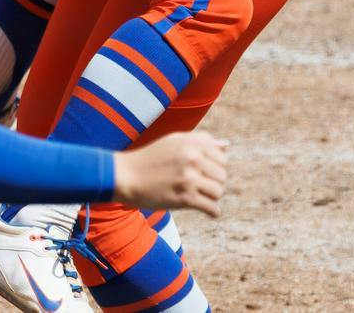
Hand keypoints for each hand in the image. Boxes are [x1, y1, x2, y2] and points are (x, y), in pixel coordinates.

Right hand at [111, 131, 226, 216]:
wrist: (126, 176)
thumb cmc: (151, 158)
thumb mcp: (174, 141)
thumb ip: (201, 141)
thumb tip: (227, 146)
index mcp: (192, 142)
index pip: (222, 158)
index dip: (214, 167)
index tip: (203, 173)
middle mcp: (193, 158)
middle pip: (222, 176)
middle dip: (213, 182)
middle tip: (199, 186)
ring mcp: (189, 178)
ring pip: (218, 192)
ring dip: (211, 197)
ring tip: (198, 196)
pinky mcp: (185, 198)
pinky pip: (212, 208)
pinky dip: (212, 212)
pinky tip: (208, 211)